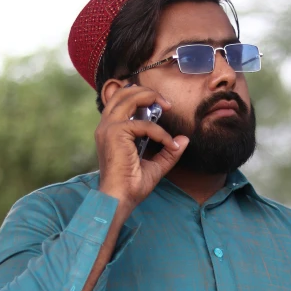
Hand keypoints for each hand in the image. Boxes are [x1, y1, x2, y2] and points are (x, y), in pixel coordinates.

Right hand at [96, 85, 188, 216]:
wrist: (120, 198)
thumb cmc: (132, 185)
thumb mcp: (155, 165)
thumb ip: (168, 151)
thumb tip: (184, 139)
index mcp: (111, 131)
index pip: (122, 101)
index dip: (143, 98)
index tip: (163, 109)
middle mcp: (106, 126)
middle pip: (123, 92)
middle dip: (147, 92)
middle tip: (166, 103)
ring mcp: (108, 128)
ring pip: (128, 97)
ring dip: (150, 97)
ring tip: (167, 106)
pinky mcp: (115, 133)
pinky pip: (143, 124)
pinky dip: (159, 132)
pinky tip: (168, 144)